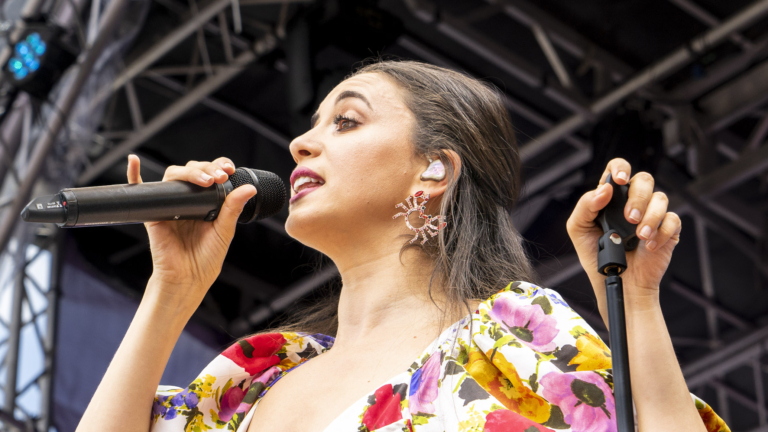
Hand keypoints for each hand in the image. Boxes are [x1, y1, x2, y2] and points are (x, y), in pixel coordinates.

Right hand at [127, 155, 256, 306]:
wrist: (187, 279)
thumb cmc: (206, 259)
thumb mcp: (224, 231)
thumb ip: (233, 208)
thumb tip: (249, 188)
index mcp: (206, 201)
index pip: (211, 174)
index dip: (218, 166)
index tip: (229, 169)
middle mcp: (188, 200)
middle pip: (193, 170)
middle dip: (207, 168)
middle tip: (218, 177)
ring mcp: (170, 204)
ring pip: (174, 176)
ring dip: (189, 171)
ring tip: (205, 179)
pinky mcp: (154, 213)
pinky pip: (140, 190)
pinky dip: (134, 174)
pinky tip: (133, 160)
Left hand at [566, 158, 681, 320]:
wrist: (617, 283)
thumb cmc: (596, 256)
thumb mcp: (579, 230)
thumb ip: (585, 207)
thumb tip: (604, 190)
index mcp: (611, 198)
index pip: (618, 169)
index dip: (620, 168)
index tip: (619, 181)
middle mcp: (632, 202)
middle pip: (644, 180)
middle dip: (637, 197)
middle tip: (628, 219)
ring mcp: (651, 215)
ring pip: (661, 198)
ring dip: (650, 217)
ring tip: (639, 236)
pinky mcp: (668, 230)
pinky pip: (673, 219)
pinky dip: (662, 232)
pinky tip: (649, 246)